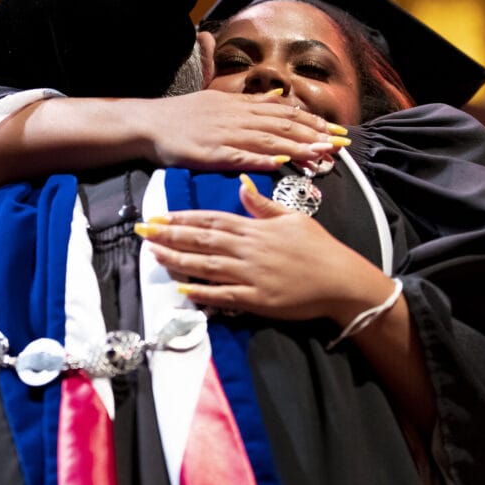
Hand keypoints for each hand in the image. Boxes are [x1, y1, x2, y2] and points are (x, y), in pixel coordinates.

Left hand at [136, 176, 391, 322]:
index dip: (183, 218)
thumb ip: (263, 205)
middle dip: (170, 235)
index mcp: (255, 228)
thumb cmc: (319, 247)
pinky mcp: (256, 299)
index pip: (211, 220)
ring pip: (206, 265)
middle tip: (143, 232)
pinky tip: (181, 288)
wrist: (341, 280)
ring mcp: (250, 275)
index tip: (160, 216)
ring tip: (154, 254)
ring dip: (177, 259)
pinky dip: (202, 292)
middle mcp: (248, 249)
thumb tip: (242, 184)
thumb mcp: (293, 218)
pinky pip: (223, 295)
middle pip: (202, 240)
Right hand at [138, 90, 349, 171]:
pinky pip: (240, 156)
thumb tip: (278, 97)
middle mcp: (237, 117)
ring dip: (297, 148)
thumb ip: (250, 101)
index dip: (313, 121)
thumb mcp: (217, 100)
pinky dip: (261, 160)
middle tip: (340, 145)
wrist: (148, 123)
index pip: (285, 112)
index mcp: (240, 105)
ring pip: (268, 140)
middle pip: (283, 125)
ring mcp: (224, 135)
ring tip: (321, 155)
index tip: (335, 131)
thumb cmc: (180, 116)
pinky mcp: (210, 153)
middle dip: (314, 135)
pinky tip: (281, 164)